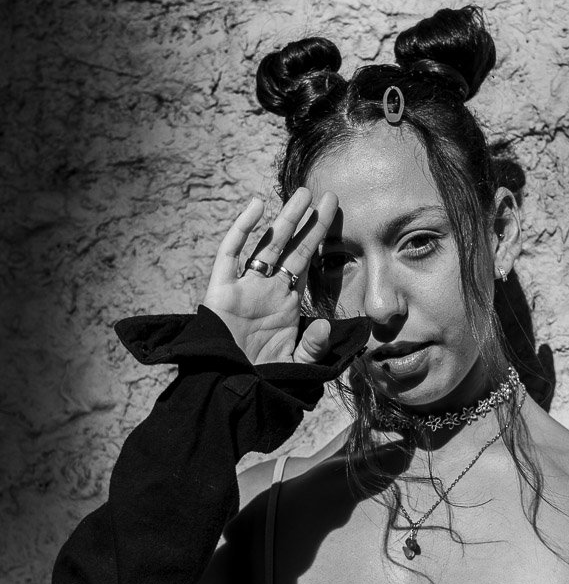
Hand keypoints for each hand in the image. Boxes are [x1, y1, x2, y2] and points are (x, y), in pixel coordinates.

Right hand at [201, 188, 338, 365]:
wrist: (228, 389)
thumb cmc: (262, 378)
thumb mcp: (295, 364)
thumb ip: (313, 347)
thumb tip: (325, 325)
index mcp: (286, 303)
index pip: (305, 263)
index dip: (318, 239)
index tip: (333, 216)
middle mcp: (267, 290)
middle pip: (291, 248)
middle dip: (308, 222)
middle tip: (327, 195)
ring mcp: (244, 287)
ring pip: (266, 244)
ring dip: (284, 220)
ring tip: (302, 194)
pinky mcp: (221, 291)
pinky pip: (229, 254)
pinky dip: (241, 230)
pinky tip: (256, 207)